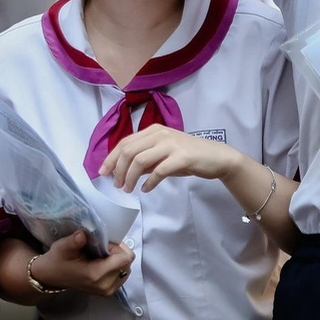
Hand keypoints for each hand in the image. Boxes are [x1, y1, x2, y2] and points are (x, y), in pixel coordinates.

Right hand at [32, 231, 134, 297]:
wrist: (51, 277)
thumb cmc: (58, 260)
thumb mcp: (63, 247)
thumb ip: (74, 241)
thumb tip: (83, 234)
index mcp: (96, 275)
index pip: (125, 258)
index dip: (117, 247)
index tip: (104, 243)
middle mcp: (106, 286)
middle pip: (127, 263)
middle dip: (118, 252)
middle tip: (102, 248)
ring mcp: (108, 291)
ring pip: (126, 268)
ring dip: (117, 259)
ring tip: (101, 256)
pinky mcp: (108, 291)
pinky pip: (122, 274)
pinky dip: (115, 266)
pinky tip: (102, 263)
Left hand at [99, 125, 242, 192]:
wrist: (217, 157)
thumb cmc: (189, 157)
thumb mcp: (164, 155)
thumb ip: (146, 160)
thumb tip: (125, 170)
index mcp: (154, 130)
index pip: (125, 142)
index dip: (111, 158)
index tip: (103, 173)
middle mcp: (160, 134)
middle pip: (129, 151)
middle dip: (118, 169)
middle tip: (117, 184)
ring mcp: (171, 144)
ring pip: (140, 160)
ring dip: (130, 176)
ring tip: (128, 189)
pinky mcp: (182, 157)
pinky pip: (159, 170)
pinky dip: (149, 182)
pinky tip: (146, 189)